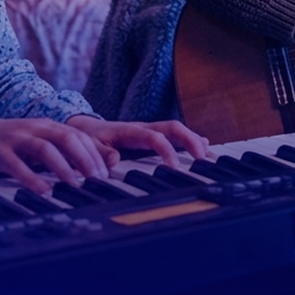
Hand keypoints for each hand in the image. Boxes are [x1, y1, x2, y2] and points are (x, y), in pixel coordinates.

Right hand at [0, 117, 109, 193]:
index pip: (79, 135)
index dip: (95, 153)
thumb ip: (61, 153)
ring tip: (75, 185)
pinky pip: (17, 165)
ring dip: (63, 167)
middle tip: (98, 180)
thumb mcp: (37, 144)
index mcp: (47, 126)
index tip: (106, 173)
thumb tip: (89, 169)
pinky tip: (43, 191)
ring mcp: (17, 139)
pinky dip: (32, 179)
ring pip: (45, 149)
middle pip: (67, 138)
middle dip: (86, 158)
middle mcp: (35, 128)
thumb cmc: (9, 145)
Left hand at [66, 115, 210, 166]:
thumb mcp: (87, 146)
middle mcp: (143, 127)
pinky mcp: (152, 135)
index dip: (166, 150)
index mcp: (129, 131)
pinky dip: (191, 140)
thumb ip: (101, 153)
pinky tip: (205, 147)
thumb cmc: (87, 138)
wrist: (84, 127)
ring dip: (194, 141)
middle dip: (190, 141)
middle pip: (173, 128)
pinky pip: (175, 135)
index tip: (174, 167)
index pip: (154, 137)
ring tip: (210, 156)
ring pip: (177, 130)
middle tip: (204, 160)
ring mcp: (149, 130)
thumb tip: (115, 160)